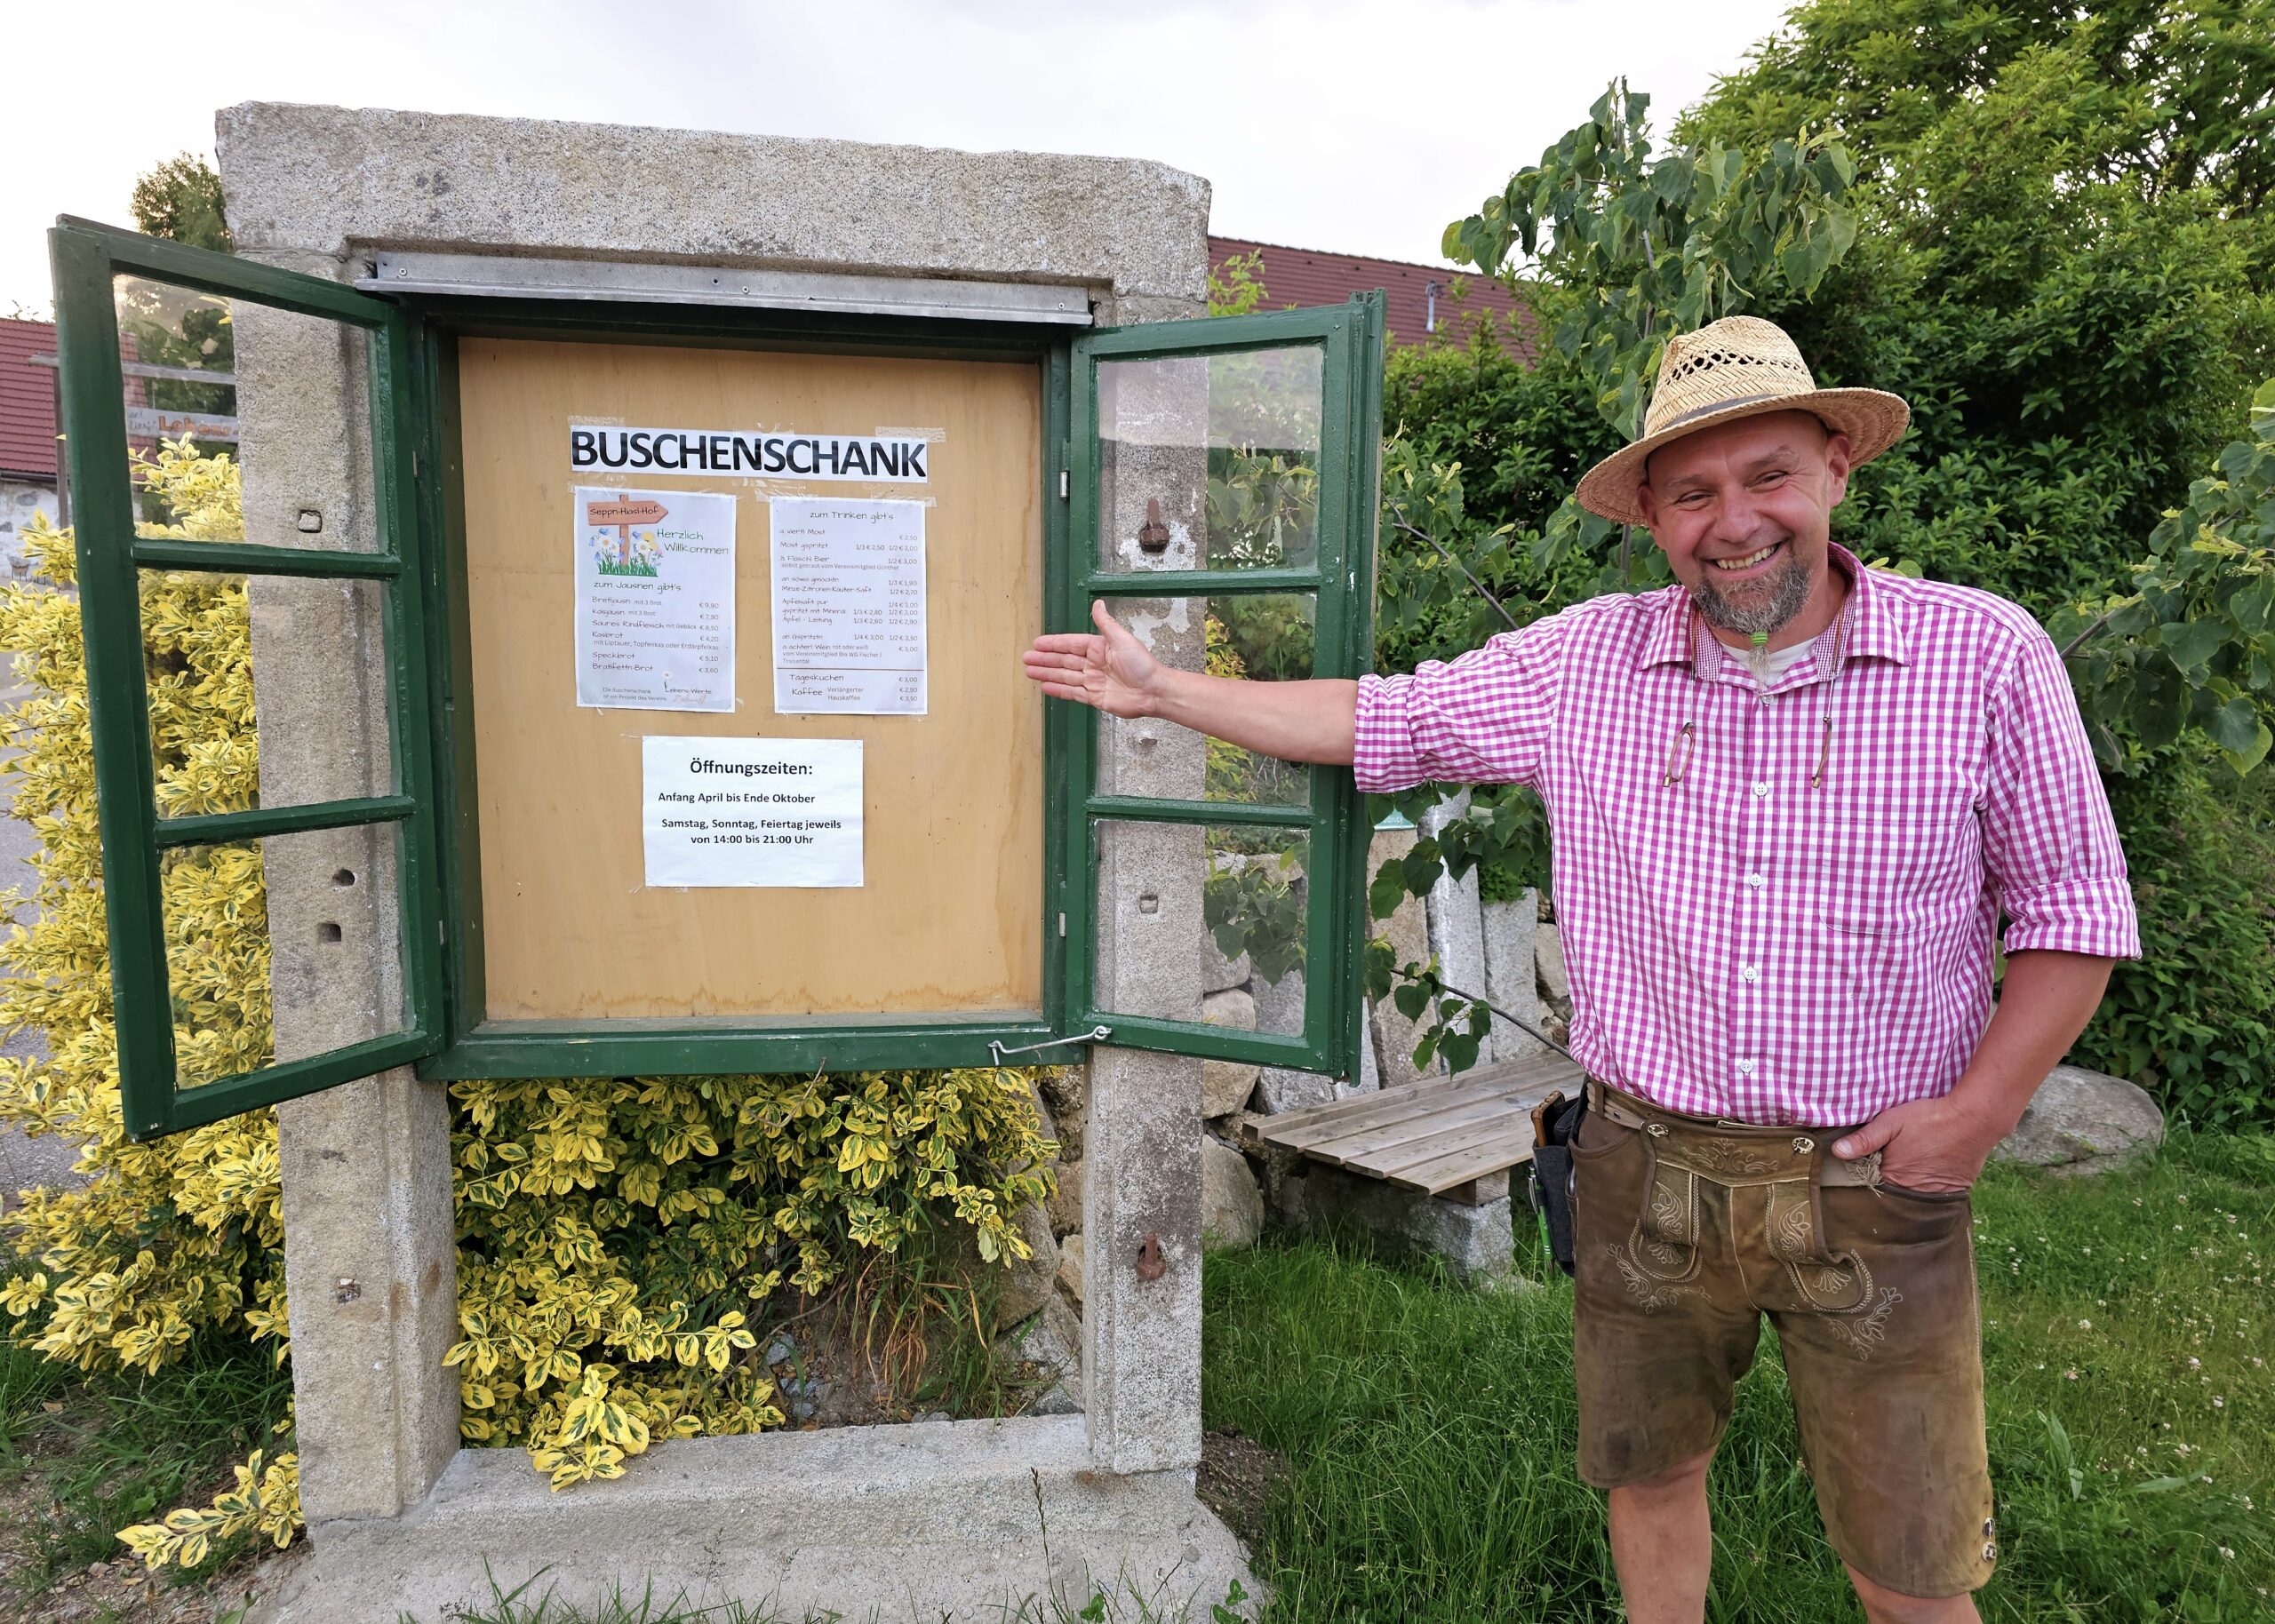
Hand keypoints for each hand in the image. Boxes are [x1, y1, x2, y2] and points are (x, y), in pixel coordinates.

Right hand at [1021, 601, 1162, 717]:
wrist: (1154, 692)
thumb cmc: (1143, 665)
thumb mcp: (1122, 639)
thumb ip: (1106, 623)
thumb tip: (1098, 603)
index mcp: (1099, 648)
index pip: (1070, 644)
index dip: (1053, 644)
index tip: (1037, 643)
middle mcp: (1094, 664)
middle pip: (1064, 661)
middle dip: (1044, 659)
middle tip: (1026, 658)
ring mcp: (1093, 681)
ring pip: (1064, 676)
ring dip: (1047, 673)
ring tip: (1030, 671)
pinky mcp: (1094, 698)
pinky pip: (1072, 692)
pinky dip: (1058, 690)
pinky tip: (1045, 686)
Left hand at [1830, 1095, 2000, 1193]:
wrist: (1972, 1120)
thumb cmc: (1929, 1118)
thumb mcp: (1890, 1122)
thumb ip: (1864, 1139)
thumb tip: (1837, 1152)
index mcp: (1892, 1177)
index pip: (1870, 1184)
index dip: (1866, 1175)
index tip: (1865, 1165)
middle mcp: (1912, 1191)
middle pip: (1891, 1192)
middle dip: (1886, 1182)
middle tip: (1891, 1163)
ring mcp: (1934, 1194)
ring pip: (1912, 1195)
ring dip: (1907, 1186)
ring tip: (1910, 1166)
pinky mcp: (1953, 1191)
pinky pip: (1934, 1195)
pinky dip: (1928, 1186)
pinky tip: (1928, 1170)